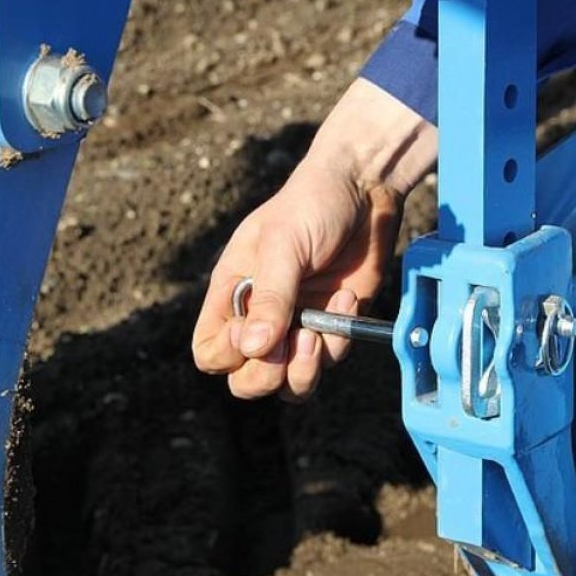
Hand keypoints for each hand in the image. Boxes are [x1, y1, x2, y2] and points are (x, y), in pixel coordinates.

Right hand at [192, 80, 435, 399]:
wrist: (366, 191)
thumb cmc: (311, 206)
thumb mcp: (283, 245)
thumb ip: (271, 298)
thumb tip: (253, 349)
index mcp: (232, 295)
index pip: (210, 353)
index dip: (229, 355)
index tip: (255, 331)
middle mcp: (262, 318)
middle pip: (246, 381)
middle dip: (268, 375)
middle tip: (296, 342)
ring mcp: (299, 326)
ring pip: (290, 384)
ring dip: (305, 371)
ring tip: (318, 333)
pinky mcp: (335, 327)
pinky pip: (330, 361)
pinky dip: (340, 341)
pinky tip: (348, 298)